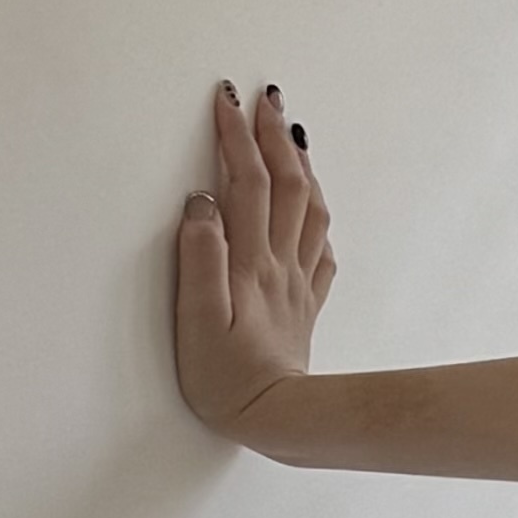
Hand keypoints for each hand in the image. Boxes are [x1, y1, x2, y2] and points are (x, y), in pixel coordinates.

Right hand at [175, 82, 334, 434]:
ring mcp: (298, 284)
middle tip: (266, 96)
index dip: (235, 136)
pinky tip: (312, 213)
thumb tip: (200, 203)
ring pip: (311, 211)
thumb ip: (199, 257)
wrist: (281, 421)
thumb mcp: (196, 318)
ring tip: (292, 137)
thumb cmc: (228, 378)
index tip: (226, 97)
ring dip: (302, 167)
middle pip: (286, 185)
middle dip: (274, 136)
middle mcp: (280, 264)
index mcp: (250, 262)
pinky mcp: (306, 307)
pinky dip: (316, 220)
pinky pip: (320, 252)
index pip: (245, 181)